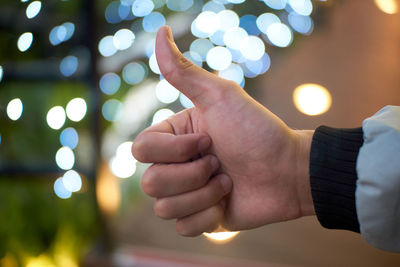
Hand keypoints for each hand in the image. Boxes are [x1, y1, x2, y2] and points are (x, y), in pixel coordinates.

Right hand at [132, 26, 314, 235]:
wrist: (288, 170)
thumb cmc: (257, 130)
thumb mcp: (220, 97)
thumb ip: (183, 72)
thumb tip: (159, 31)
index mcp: (173, 137)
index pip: (139, 150)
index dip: (173, 150)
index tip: (208, 140)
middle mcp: (175, 165)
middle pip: (150, 182)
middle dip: (191, 174)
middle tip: (220, 162)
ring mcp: (186, 193)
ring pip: (164, 208)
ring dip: (203, 194)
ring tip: (228, 181)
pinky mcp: (199, 218)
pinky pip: (183, 227)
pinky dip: (208, 215)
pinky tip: (227, 202)